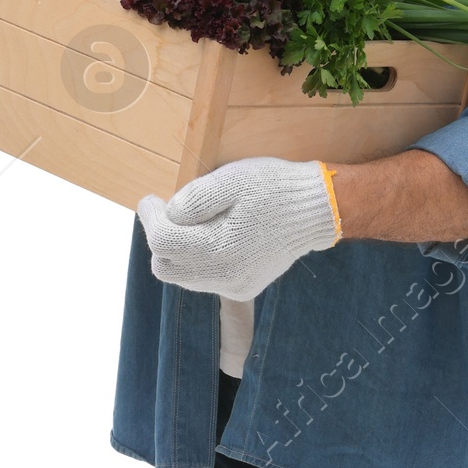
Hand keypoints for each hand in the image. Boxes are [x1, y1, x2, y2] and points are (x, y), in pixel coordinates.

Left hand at [138, 158, 339, 299]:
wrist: (317, 212)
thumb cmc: (275, 189)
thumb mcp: (232, 179)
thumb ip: (195, 198)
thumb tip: (169, 213)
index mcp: (219, 248)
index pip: (161, 242)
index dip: (150, 217)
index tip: (151, 199)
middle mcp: (225, 276)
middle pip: (165, 266)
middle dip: (161, 238)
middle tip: (171, 213)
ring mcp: (234, 286)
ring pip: (183, 276)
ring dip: (179, 251)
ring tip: (196, 224)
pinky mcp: (243, 289)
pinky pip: (205, 280)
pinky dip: (199, 261)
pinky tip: (215, 239)